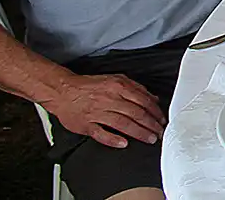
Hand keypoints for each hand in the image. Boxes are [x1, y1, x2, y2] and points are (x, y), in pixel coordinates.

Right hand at [41, 71, 166, 148]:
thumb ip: (135, 88)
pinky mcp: (86, 125)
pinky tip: (124, 144)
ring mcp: (97, 113)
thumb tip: (152, 98)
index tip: (162, 119)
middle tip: (160, 132)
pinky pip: (101, 134)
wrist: (63, 91)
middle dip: (151, 124)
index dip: (155, 112)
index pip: (143, 100)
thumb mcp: (115, 79)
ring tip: (149, 138)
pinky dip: (113, 139)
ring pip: (123, 124)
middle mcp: (109, 99)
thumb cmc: (89, 86)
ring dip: (139, 132)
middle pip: (136, 113)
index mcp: (118, 87)